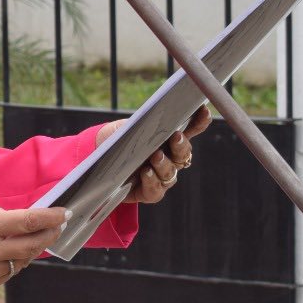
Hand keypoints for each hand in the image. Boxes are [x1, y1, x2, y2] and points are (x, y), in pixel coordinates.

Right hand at [0, 198, 67, 291]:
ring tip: (32, 240)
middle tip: (57, 228)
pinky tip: (9, 253)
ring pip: (22, 262)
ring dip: (30, 250)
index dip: (50, 218)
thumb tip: (27, 222)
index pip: (29, 222)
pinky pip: (7, 274)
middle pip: (32, 245)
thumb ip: (3, 214)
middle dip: (48, 235)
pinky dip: (12, 263)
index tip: (64, 214)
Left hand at [94, 105, 212, 204]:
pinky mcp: (150, 192)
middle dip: (181, 145)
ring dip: (164, 164)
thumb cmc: (118, 142)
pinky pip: (156, 190)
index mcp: (168, 139)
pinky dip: (152, 181)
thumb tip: (150, 118)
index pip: (190, 130)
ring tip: (155, 156)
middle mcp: (170, 159)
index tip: (203, 110)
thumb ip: (139, 124)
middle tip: (175, 136)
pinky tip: (146, 173)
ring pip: (170, 173)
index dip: (200, 121)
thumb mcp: (125, 128)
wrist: (99, 164)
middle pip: (183, 153)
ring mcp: (161, 177)